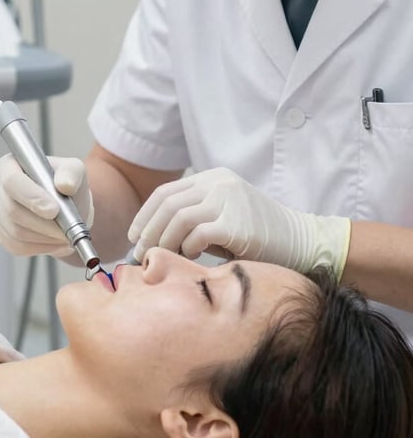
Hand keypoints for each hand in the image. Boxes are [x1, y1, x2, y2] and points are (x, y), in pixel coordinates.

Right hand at [0, 154, 92, 257]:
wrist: (63, 205)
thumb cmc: (64, 183)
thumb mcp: (73, 170)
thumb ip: (71, 173)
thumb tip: (65, 185)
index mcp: (9, 165)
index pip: (12, 181)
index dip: (31, 197)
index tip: (54, 210)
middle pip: (11, 210)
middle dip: (43, 223)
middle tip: (66, 230)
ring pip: (15, 232)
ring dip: (44, 238)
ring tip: (65, 236)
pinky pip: (16, 246)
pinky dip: (40, 248)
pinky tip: (56, 242)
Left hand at [128, 167, 350, 275]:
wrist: (304, 243)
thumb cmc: (259, 238)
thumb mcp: (223, 217)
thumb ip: (195, 219)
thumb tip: (153, 239)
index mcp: (213, 178)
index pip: (166, 192)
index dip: (145, 214)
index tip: (134, 236)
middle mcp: (218, 183)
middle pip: (167, 204)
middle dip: (148, 230)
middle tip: (140, 253)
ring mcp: (228, 200)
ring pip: (178, 218)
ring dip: (163, 241)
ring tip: (160, 259)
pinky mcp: (237, 223)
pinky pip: (198, 234)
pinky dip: (187, 248)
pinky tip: (190, 258)